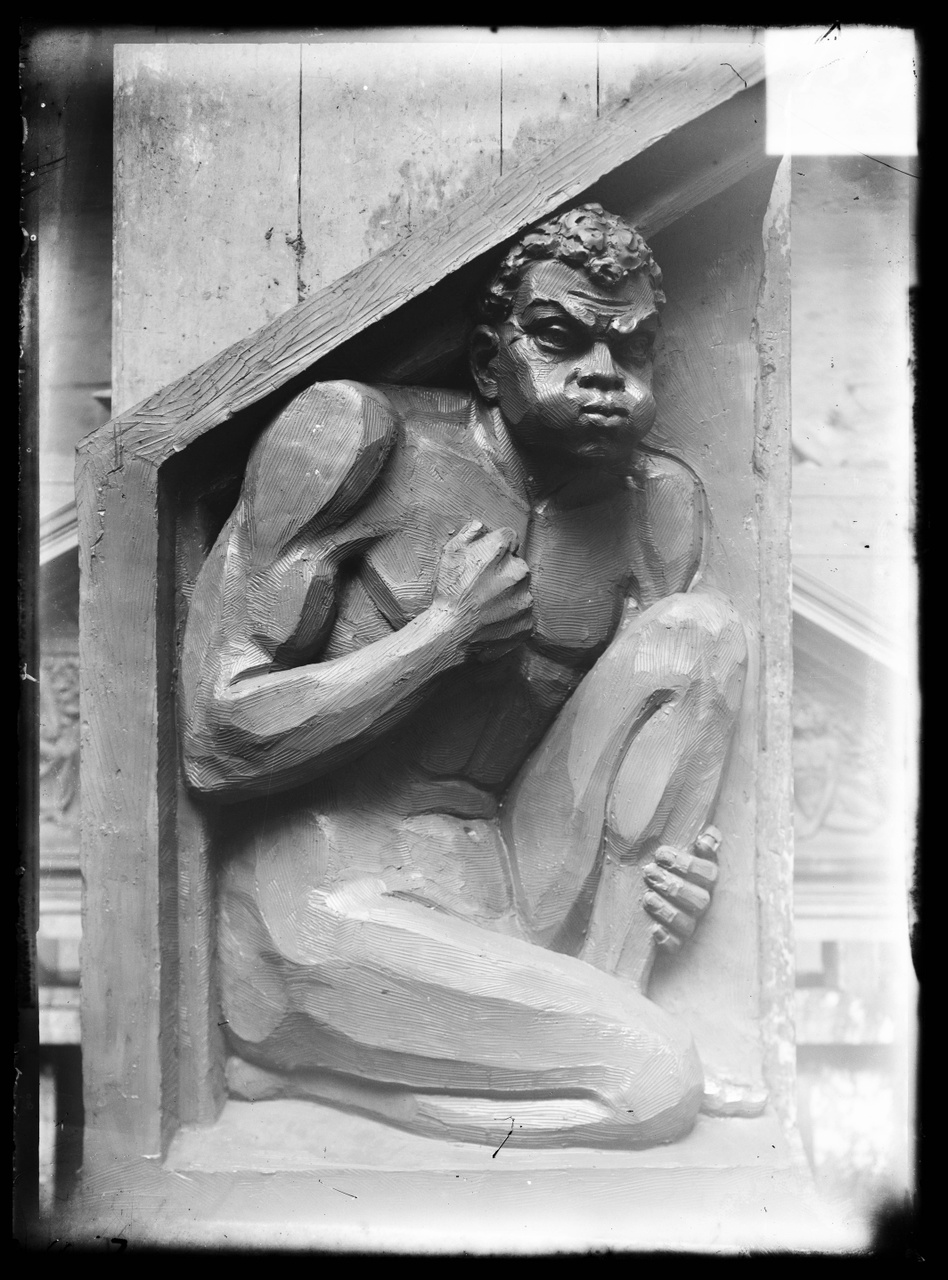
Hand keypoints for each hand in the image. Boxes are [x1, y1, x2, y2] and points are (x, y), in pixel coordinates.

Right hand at [433, 520, 532, 660]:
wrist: (449, 633)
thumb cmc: (448, 592)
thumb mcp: (450, 554)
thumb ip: (469, 534)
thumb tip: (480, 526)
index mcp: (501, 550)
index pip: (509, 538)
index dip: (497, 549)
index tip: (486, 561)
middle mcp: (519, 571)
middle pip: (517, 566)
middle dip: (503, 574)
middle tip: (482, 588)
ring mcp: (525, 600)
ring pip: (521, 592)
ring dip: (508, 597)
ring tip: (486, 607)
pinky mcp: (526, 623)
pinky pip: (522, 617)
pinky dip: (509, 618)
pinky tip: (491, 621)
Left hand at [642, 826, 720, 953]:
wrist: (639, 890)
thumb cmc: (658, 866)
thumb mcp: (673, 850)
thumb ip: (695, 842)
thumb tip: (706, 838)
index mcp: (703, 879)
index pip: (708, 873)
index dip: (688, 864)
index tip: (660, 854)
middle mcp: (700, 903)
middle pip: (699, 900)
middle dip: (672, 885)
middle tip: (649, 872)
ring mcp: (689, 924)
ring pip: (687, 923)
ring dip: (667, 910)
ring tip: (647, 897)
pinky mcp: (674, 942)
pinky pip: (676, 945)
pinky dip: (666, 939)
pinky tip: (653, 929)